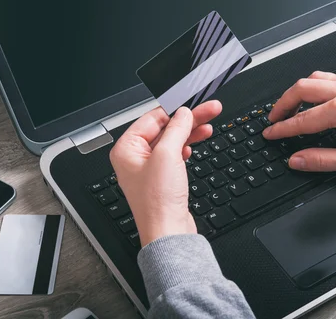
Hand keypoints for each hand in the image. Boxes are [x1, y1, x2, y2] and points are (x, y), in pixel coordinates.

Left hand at [110, 101, 221, 246]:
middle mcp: (135, 158)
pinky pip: (175, 155)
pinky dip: (187, 146)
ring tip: (209, 123)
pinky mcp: (163, 178)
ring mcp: (149, 169)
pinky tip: (197, 141)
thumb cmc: (158, 202)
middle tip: (209, 110)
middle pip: (164, 129)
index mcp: (126, 150)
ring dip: (191, 131)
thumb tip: (182, 113)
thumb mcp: (167, 155)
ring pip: (172, 141)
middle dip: (188, 120)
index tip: (192, 103)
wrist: (169, 232)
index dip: (174, 110)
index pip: (151, 119)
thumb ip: (176, 129)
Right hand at [262, 71, 335, 171]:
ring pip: (314, 77)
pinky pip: (330, 76)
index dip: (282, 129)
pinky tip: (317, 96)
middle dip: (283, 103)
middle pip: (301, 89)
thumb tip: (297, 160)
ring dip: (298, 91)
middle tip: (274, 118)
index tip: (270, 134)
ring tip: (291, 107)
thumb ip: (321, 160)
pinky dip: (317, 84)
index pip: (301, 120)